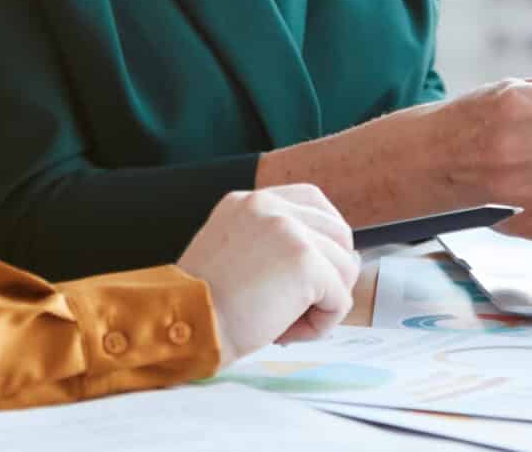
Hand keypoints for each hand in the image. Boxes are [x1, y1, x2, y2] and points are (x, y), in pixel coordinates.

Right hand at [176, 184, 359, 359]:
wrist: (185, 322)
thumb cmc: (205, 305)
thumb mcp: (234, 254)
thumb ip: (278, 246)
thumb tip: (346, 259)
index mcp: (248, 202)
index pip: (312, 200)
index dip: (324, 238)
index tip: (311, 271)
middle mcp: (268, 205)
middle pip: (339, 232)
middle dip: (331, 274)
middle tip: (297, 305)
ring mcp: (289, 228)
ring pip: (345, 267)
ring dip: (323, 304)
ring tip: (285, 322)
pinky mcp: (304, 260)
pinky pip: (340, 299)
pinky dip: (321, 324)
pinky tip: (286, 331)